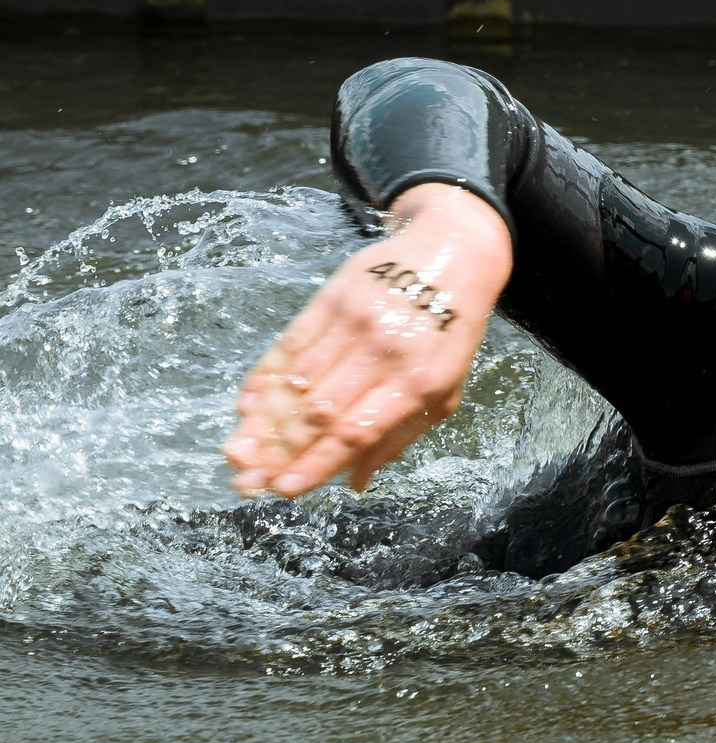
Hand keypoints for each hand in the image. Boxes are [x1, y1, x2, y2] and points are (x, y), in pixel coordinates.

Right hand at [225, 184, 512, 497]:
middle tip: (245, 482)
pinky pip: (290, 343)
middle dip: (279, 452)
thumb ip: (400, 435)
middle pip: (320, 412)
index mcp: (418, 382)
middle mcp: (384, 353)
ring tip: (235, 454)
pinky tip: (245, 405)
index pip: (357, 432)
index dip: (316, 463)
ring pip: (297, 381)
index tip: (283, 490)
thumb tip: (354, 483)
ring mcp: (355, 323)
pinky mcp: (332, 298)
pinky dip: (265, 377)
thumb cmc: (451, 331)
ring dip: (262, 421)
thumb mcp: (445, 387)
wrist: (454, 251)